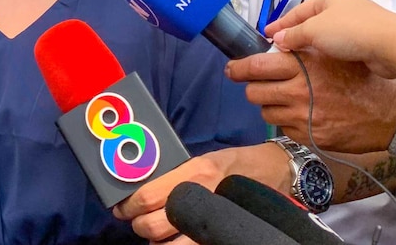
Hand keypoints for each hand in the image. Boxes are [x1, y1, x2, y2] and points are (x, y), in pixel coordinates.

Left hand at [112, 144, 289, 243]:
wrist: (274, 172)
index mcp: (194, 173)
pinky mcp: (222, 233)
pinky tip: (174, 241)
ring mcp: (214, 219)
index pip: (147, 195)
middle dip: (139, 226)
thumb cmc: (235, 164)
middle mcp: (203, 196)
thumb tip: (143, 188)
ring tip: (155, 233)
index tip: (122, 208)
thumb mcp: (203, 159)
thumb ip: (176, 174)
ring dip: (156, 241)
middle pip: (153, 225)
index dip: (128, 206)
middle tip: (137, 221)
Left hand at [225, 48, 395, 152]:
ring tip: (286, 99)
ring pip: (265, 111)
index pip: (255, 66)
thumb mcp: (331, 53)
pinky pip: (282, 127)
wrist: (391, 113)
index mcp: (301, 66)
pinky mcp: (308, 136)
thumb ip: (301, 51)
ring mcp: (302, 117)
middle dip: (254, 88)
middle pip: (254, 92)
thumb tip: (274, 46)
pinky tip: (302, 114)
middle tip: (260, 85)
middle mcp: (297, 92)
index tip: (231, 69)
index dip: (238, 68)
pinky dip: (287, 120)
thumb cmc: (361, 77)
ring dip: (270, 105)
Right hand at [265, 0, 395, 77]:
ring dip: (311, 45)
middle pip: (312, 21)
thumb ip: (293, 35)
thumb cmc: (349, 31)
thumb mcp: (314, 30)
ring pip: (326, 35)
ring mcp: (357, 24)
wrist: (392, 45)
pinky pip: (340, 46)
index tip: (265, 34)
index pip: (298, 11)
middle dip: (295, 34)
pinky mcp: (367, 41)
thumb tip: (276, 39)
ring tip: (295, 57)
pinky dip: (327, 52)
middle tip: (278, 47)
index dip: (280, 23)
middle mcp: (344, 7)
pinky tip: (319, 63)